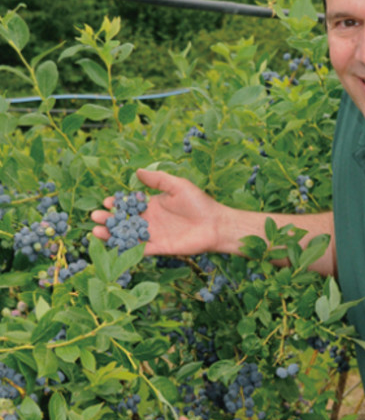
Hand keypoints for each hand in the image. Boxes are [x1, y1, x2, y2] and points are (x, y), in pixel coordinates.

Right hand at [90, 169, 225, 256]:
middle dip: (109, 218)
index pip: (130, 204)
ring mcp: (153, 234)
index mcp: (153, 204)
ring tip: (96, 231)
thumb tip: (137, 170)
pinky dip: (125, 248)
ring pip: (127, 235)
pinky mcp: (158, 248)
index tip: (107, 201)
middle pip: (124, 220)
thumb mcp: (178, 186)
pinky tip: (112, 246)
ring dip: (111, 234)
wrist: (215, 224)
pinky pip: (138, 249)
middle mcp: (151, 220)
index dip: (117, 203)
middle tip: (95, 216)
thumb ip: (158, 179)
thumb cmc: (199, 203)